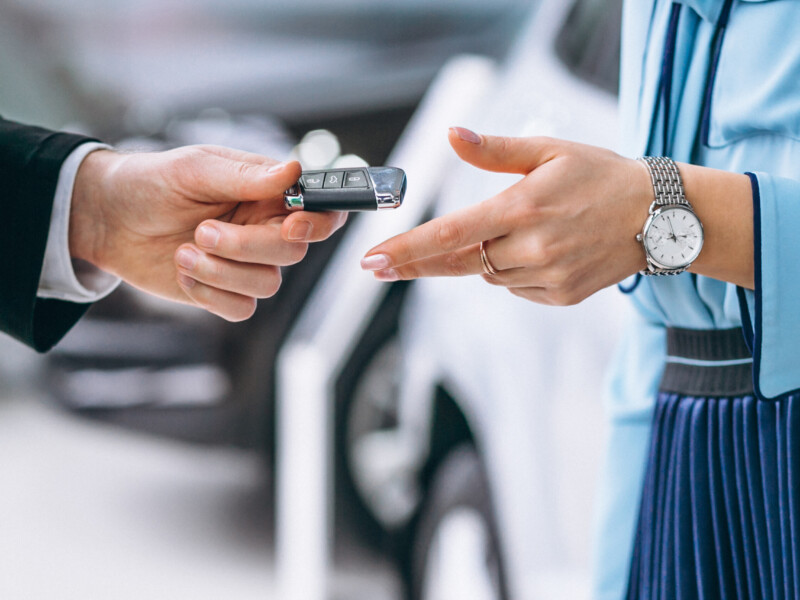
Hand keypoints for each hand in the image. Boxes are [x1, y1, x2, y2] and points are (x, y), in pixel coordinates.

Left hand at [70, 145, 346, 319]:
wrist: (108, 219)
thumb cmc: (153, 182)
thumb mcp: (196, 169)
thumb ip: (246, 175)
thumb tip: (293, 170)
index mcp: (269, 194)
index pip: (320, 211)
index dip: (319, 223)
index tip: (292, 225)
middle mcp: (265, 230)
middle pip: (293, 253)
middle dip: (247, 247)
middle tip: (203, 231)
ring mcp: (246, 264)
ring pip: (267, 285)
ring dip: (222, 272)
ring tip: (184, 251)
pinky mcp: (224, 292)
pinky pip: (242, 309)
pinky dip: (211, 295)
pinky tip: (184, 272)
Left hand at [361, 128, 649, 305]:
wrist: (660, 216)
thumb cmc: (602, 175)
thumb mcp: (550, 150)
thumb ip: (495, 149)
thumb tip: (450, 135)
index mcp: (521, 208)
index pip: (450, 234)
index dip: (407, 250)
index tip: (372, 261)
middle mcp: (532, 248)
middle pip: (461, 260)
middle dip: (427, 259)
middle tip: (384, 264)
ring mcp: (548, 277)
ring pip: (490, 274)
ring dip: (487, 257)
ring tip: (525, 231)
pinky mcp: (561, 296)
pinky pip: (516, 288)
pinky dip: (514, 271)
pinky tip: (543, 250)